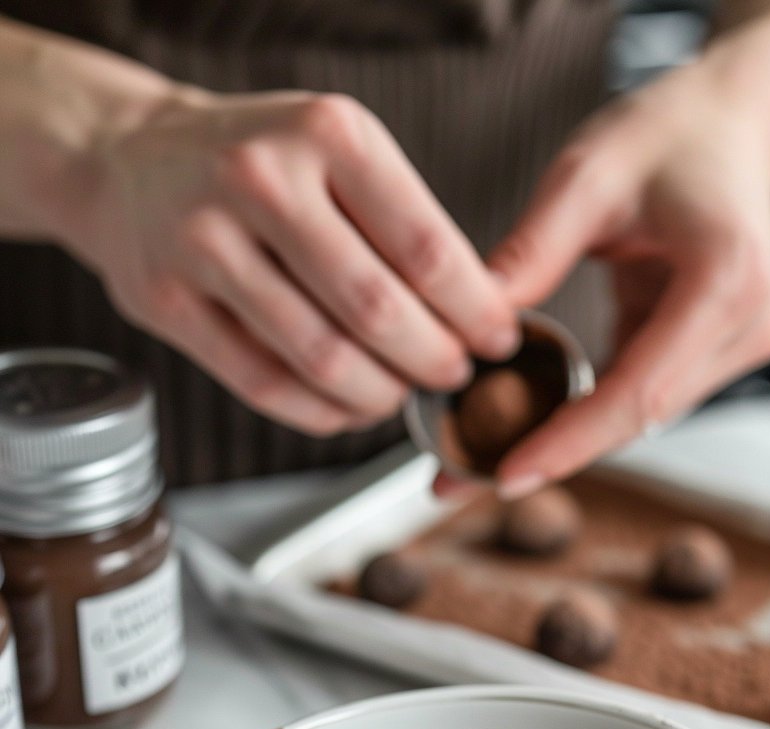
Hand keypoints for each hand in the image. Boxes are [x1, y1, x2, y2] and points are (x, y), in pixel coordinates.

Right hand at [70, 90, 517, 434]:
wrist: (130, 161)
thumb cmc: (259, 164)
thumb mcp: (336, 153)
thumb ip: (401, 225)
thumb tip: (479, 319)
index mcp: (326, 134)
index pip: (426, 247)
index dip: (474, 310)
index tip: (498, 338)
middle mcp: (262, 179)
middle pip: (376, 310)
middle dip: (432, 361)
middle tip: (452, 375)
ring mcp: (205, 241)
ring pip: (321, 357)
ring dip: (378, 395)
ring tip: (399, 393)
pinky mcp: (166, 301)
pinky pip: (265, 385)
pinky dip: (321, 412)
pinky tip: (346, 407)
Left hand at [487, 61, 769, 495]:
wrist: (729, 123)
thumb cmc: (668, 134)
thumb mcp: (587, 174)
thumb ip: (532, 250)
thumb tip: (467, 329)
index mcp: (727, 280)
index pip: (640, 391)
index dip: (569, 441)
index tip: (505, 474)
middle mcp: (747, 327)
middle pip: (636, 419)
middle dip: (550, 452)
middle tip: (459, 479)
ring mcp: (737, 348)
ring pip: (636, 419)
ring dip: (560, 441)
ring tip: (472, 460)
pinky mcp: (714, 357)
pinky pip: (638, 398)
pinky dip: (579, 415)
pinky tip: (520, 428)